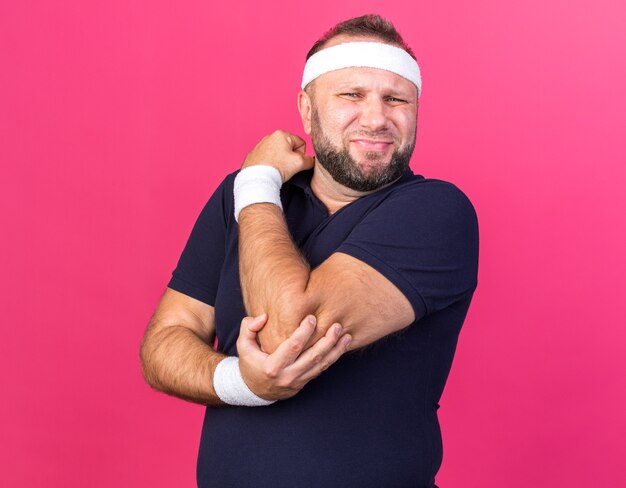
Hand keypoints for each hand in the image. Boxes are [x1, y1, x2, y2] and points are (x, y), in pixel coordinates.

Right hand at [237, 314, 351, 400]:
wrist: (254, 391)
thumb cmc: (250, 364)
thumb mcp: (243, 346)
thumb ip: (248, 328)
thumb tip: (263, 316)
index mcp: (272, 366)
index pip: (293, 347)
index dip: (304, 332)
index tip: (312, 318)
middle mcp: (287, 376)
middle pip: (313, 357)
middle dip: (327, 341)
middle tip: (336, 326)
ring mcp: (298, 381)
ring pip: (321, 365)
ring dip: (335, 350)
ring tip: (346, 336)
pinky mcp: (304, 382)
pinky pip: (321, 369)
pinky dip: (333, 357)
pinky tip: (342, 346)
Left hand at [243, 130, 314, 182]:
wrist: (257, 178)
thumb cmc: (277, 168)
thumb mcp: (300, 163)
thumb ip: (309, 160)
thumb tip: (310, 161)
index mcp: (281, 134)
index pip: (301, 143)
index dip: (301, 155)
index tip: (294, 162)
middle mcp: (269, 136)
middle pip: (289, 148)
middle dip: (290, 158)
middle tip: (286, 167)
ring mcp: (260, 145)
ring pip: (279, 153)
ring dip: (281, 161)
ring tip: (277, 169)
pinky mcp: (254, 154)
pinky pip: (268, 158)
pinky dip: (271, 164)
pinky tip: (269, 170)